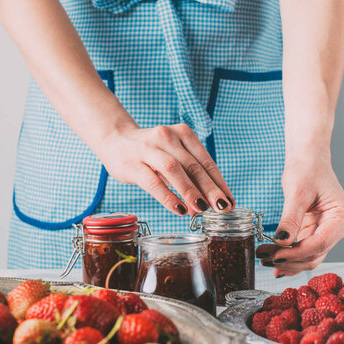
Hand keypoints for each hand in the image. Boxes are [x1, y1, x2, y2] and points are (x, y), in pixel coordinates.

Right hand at [99, 123, 233, 215]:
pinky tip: (178, 209)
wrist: (114, 139)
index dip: (219, 182)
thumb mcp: (171, 159)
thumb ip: (187, 180)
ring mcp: (149, 148)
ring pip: (174, 169)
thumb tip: (202, 207)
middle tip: (222, 207)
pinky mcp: (133, 163)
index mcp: (183, 133)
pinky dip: (167, 196)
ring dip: (190, 190)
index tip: (229, 201)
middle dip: (210, 188)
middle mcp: (167, 137)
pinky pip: (153, 181)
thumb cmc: (149, 153)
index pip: (205, 160)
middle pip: (193, 165)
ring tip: (202, 209)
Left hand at [256, 152, 343, 276]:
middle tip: (264, 258)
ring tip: (265, 259)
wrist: (307, 159)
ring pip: (309, 255)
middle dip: (289, 260)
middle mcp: (339, 227)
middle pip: (315, 254)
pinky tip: (274, 261)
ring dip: (288, 261)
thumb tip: (281, 242)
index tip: (274, 256)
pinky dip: (290, 256)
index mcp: (342, 216)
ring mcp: (329, 231)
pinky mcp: (316, 231)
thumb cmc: (306, 168)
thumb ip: (290, 219)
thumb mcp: (297, 193)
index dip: (295, 253)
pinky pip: (304, 249)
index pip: (319, 243)